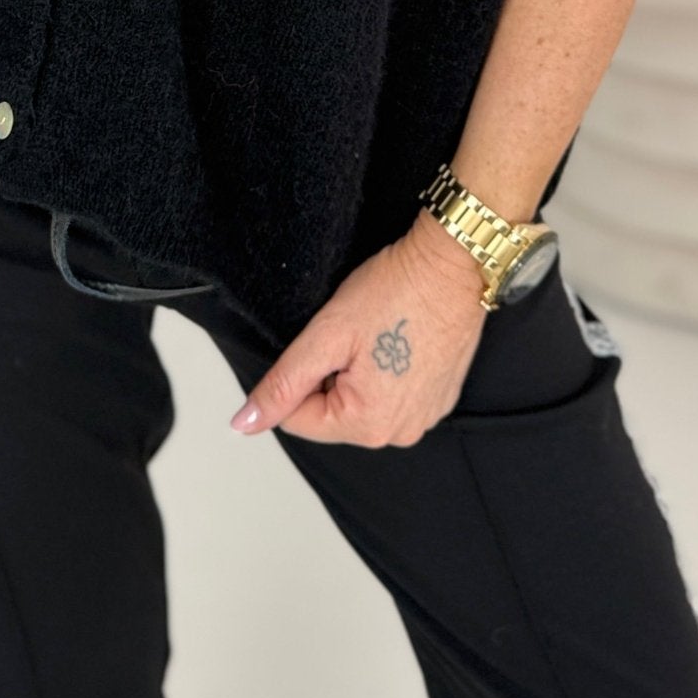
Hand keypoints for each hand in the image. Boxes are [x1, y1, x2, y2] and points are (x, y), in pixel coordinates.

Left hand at [228, 213, 490, 446]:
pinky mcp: (440, 399)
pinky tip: (396, 339)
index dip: (299, 375)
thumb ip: (283, 384)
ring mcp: (425, 418)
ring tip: (376, 334)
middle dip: (330, 375)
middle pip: (332, 414)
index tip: (325, 340)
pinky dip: (385, 371)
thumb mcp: (327, 334)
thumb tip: (244, 423)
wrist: (453, 263)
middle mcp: (400, 434)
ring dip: (357, 373)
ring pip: (361, 404)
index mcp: (368, 425)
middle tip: (353, 334)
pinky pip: (392, 395)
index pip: (298, 419)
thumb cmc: (395, 290)